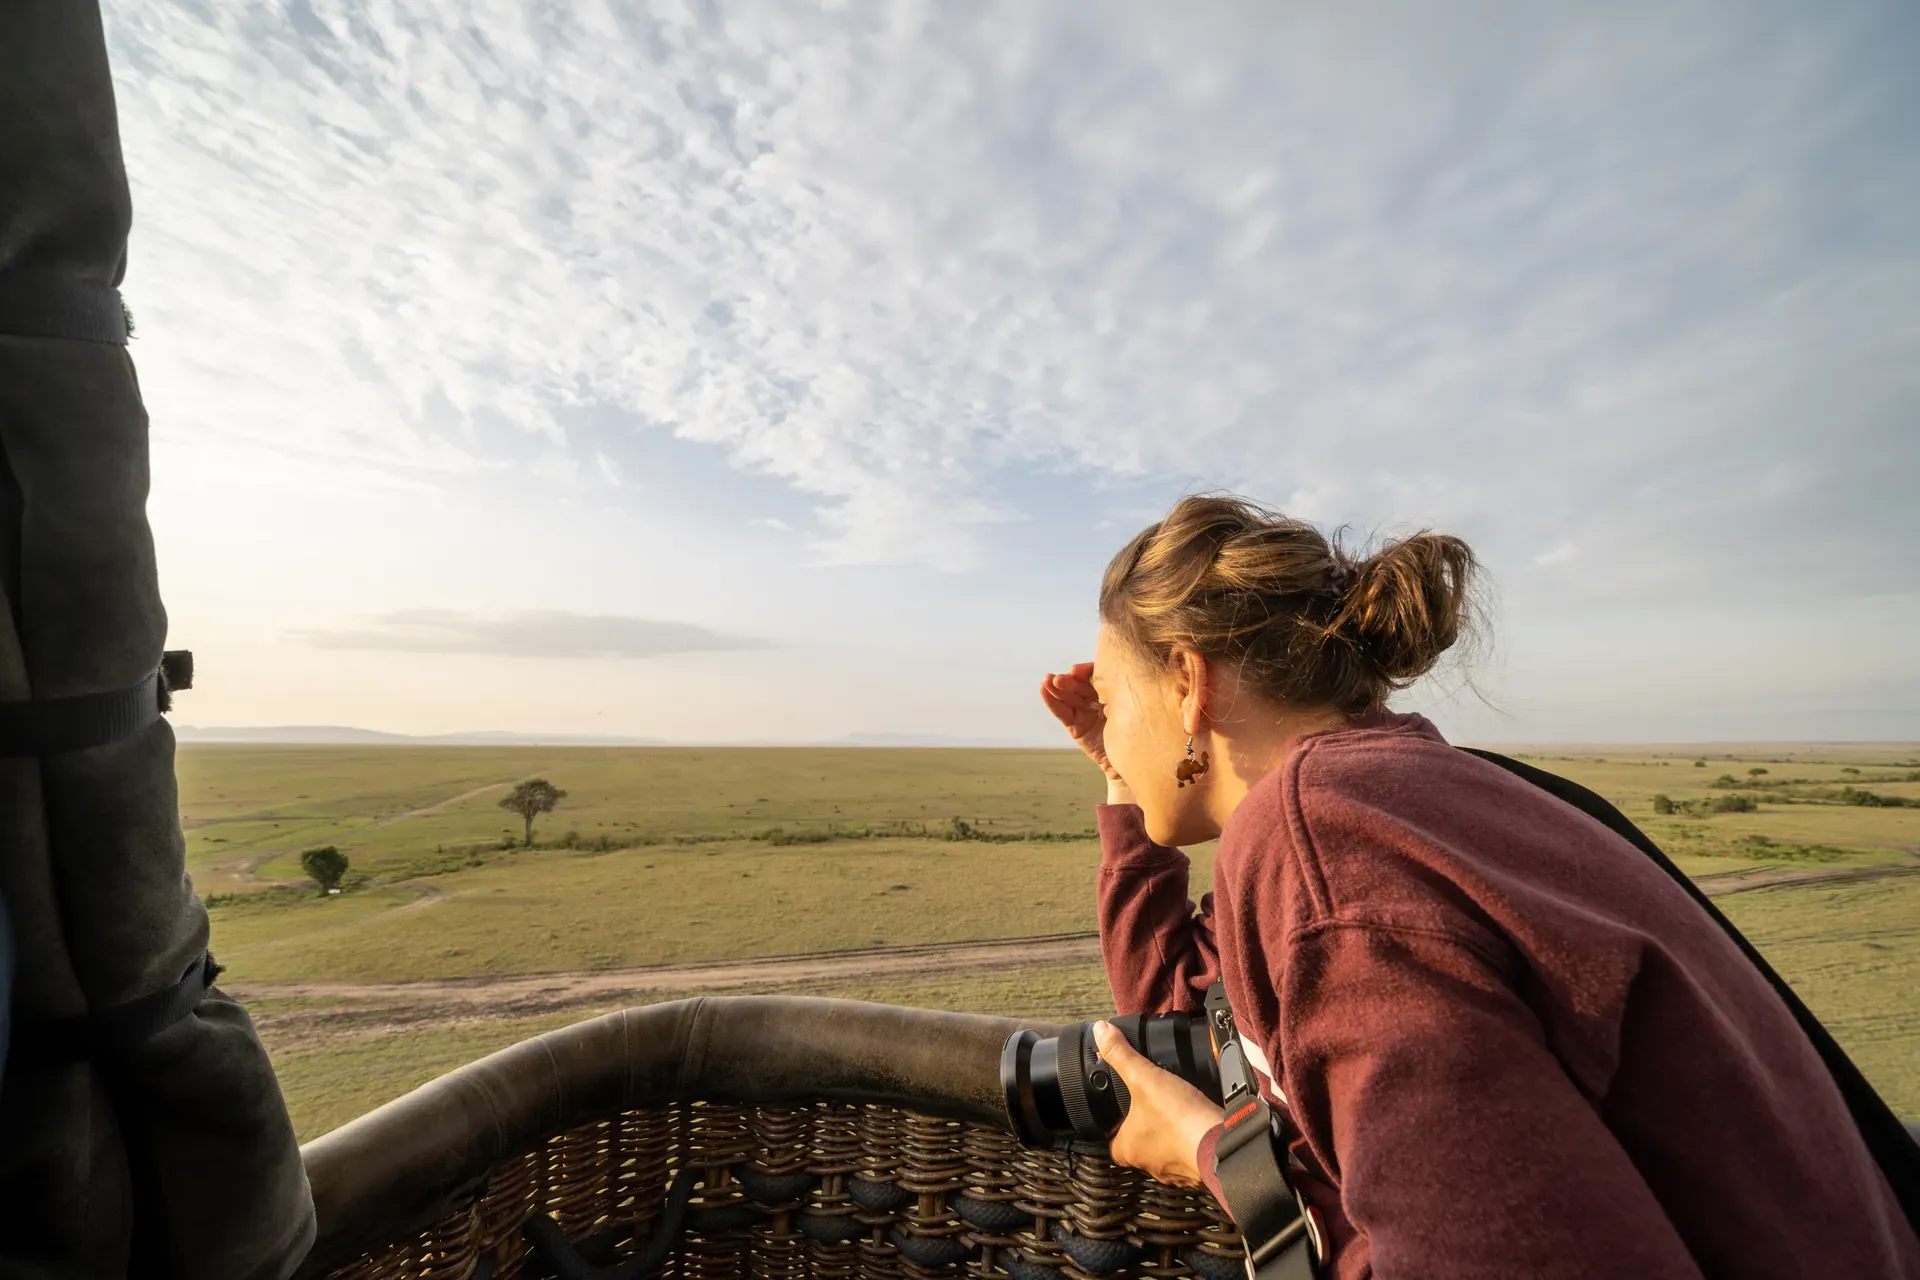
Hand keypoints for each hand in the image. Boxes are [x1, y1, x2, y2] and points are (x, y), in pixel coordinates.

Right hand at [1040, 662, 1122, 782]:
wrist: (1128, 764)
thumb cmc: (1135, 734)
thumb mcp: (1127, 708)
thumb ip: (1116, 694)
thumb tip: (1108, 677)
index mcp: (1112, 690)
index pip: (1096, 675)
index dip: (1085, 671)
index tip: (1076, 670)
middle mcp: (1097, 699)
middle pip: (1080, 686)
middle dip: (1069, 681)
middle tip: (1060, 679)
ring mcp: (1085, 712)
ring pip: (1069, 697)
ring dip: (1056, 688)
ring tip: (1047, 680)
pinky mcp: (1075, 726)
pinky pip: (1062, 712)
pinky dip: (1052, 702)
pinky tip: (1043, 690)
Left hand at [1093, 1020, 1224, 1187]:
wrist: (1219, 1142)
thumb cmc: (1178, 1119)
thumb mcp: (1144, 1078)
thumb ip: (1121, 1054)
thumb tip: (1100, 1030)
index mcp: (1127, 1148)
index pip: (1112, 1138)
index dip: (1116, 1122)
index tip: (1123, 1108)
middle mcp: (1148, 1165)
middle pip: (1139, 1144)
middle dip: (1146, 1126)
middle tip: (1153, 1105)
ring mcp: (1175, 1172)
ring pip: (1166, 1150)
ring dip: (1171, 1134)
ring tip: (1176, 1111)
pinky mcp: (1197, 1168)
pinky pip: (1189, 1153)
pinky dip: (1192, 1139)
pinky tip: (1197, 1123)